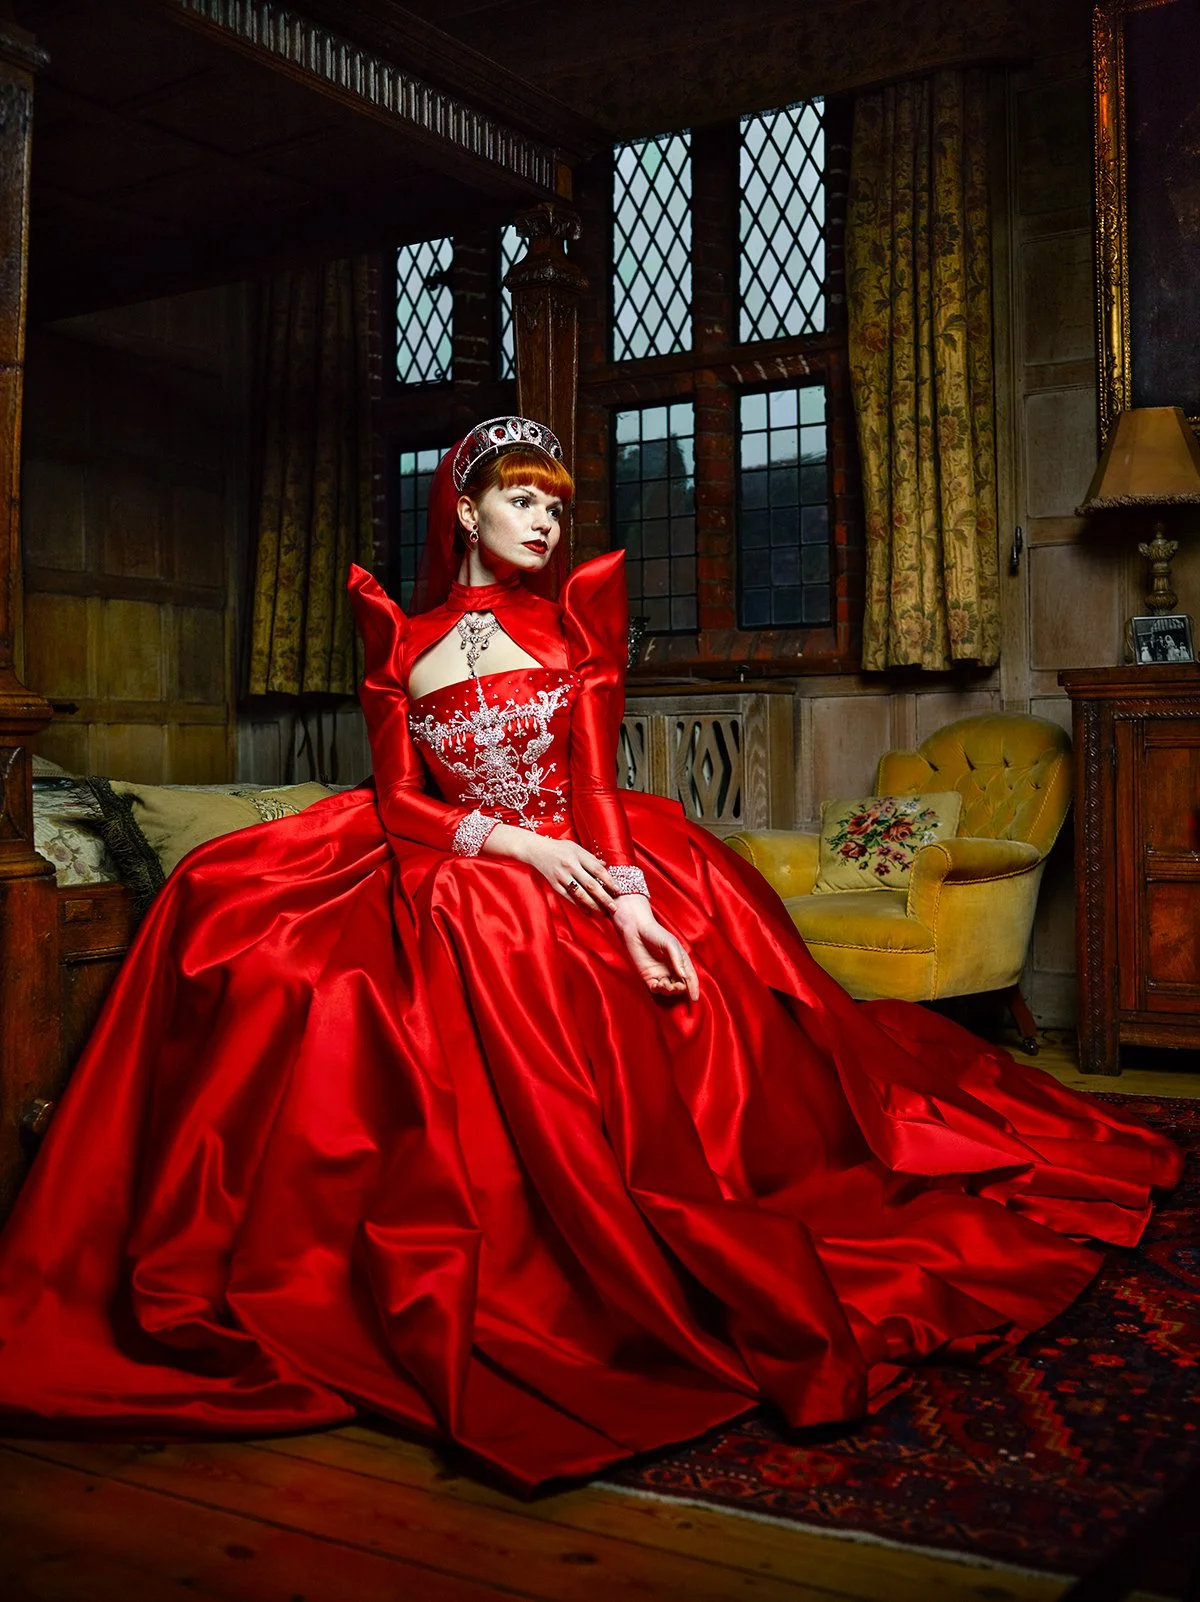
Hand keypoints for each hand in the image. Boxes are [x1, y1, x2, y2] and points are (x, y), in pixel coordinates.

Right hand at [483, 825, 618, 912]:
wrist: (537, 850)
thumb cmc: (559, 848)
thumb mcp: (576, 847)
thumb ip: (591, 858)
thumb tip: (606, 865)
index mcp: (578, 855)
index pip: (597, 869)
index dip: (609, 881)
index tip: (619, 890)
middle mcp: (570, 866)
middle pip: (591, 884)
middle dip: (604, 897)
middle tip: (615, 907)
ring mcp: (562, 877)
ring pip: (580, 894)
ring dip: (593, 905)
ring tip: (603, 913)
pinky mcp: (555, 885)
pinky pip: (569, 898)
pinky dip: (580, 906)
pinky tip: (589, 912)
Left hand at [612, 896, 698, 999]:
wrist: (636, 930)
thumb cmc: (656, 933)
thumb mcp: (671, 944)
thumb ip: (678, 959)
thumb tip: (683, 976)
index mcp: (680, 961)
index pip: (690, 977)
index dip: (693, 988)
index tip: (694, 997)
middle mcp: (672, 969)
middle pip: (680, 985)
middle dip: (680, 989)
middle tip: (675, 986)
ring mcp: (660, 973)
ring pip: (669, 989)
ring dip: (669, 990)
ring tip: (664, 984)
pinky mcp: (648, 977)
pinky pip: (656, 988)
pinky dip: (658, 990)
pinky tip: (657, 984)